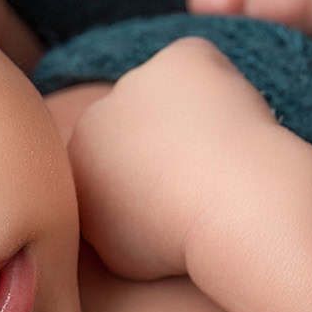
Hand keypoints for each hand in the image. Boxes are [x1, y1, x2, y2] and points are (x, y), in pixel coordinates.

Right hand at [65, 36, 280, 280]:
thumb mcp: (121, 253)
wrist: (232, 211)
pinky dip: (218, 84)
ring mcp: (135, 81)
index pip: (105, 163)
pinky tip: (237, 120)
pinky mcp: (179, 58)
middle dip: (159, 143)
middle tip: (203, 174)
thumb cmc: (184, 243)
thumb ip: (106, 221)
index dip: (144, 180)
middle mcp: (92, 117)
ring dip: (186, 115)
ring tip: (225, 153)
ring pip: (162, 93)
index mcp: (73, 166)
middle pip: (128, 124)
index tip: (176, 199)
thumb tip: (117, 206)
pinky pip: (197, 64)